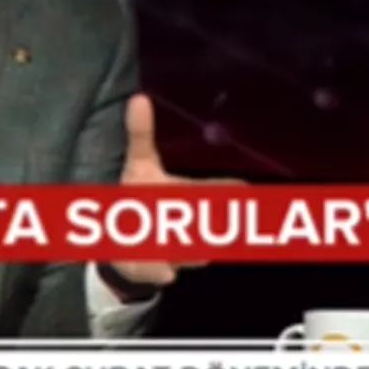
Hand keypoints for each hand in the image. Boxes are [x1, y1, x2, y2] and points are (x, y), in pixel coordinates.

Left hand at [104, 93, 244, 289]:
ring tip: (166, 234)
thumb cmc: (141, 194)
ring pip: (194, 250)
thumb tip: (138, 97)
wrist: (123, 239)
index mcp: (196, 193)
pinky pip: (166, 271)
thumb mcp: (139, 163)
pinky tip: (165, 271)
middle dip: (208, 220)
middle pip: (214, 222)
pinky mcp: (164, 269)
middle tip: (195, 214)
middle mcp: (198, 221)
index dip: (233, 190)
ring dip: (183, 244)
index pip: (224, 190)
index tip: (245, 189)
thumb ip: (140, 133)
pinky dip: (163, 269)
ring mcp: (185, 248)